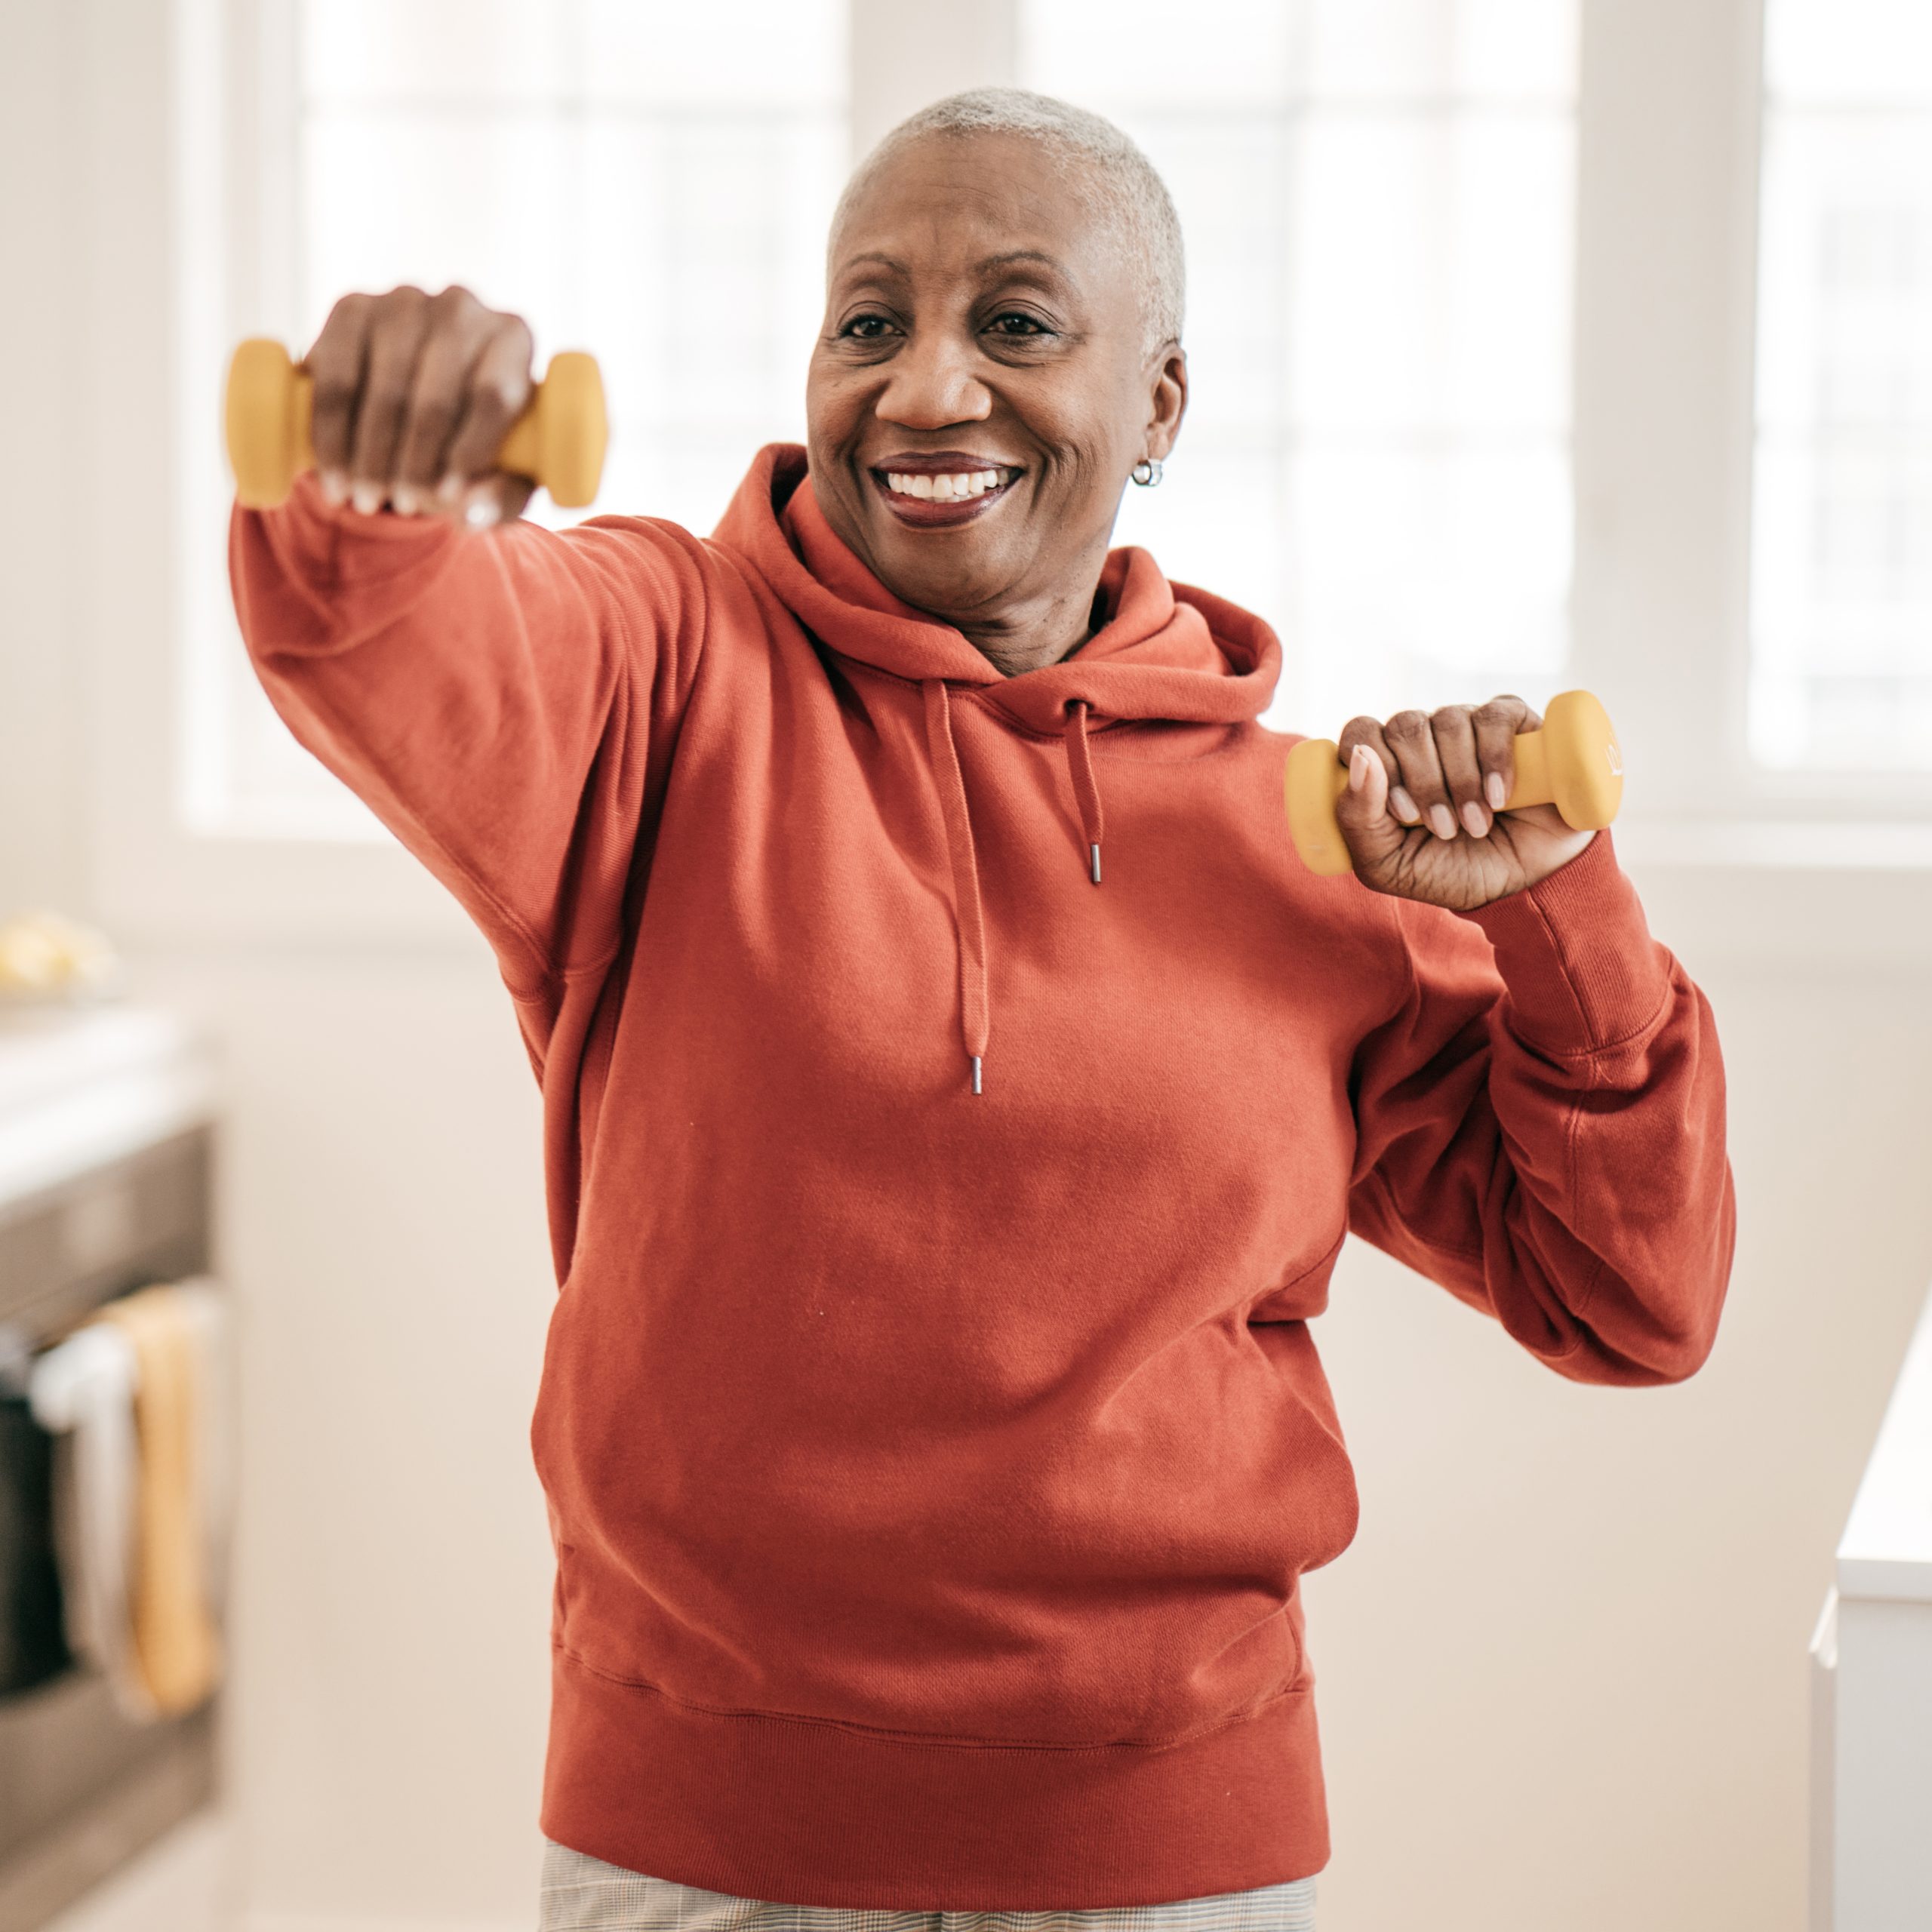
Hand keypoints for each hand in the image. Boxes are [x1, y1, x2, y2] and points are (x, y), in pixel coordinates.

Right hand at [304, 284, 535, 525]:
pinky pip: (335, 376)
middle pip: (436, 397)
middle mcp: (462, 307)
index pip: (493, 394)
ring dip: (370, 457)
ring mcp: (404, 301)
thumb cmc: (476, 440)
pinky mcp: (351, 307)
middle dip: (415, 464)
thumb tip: (470, 515)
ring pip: (383, 390)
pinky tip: (331, 474)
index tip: (449, 498)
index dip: (470, 451)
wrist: (417, 400)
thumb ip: (500, 499)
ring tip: (365, 500)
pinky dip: (331, 434)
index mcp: (513, 337)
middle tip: (404, 506)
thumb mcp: (502, 475)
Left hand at [1333, 697, 1594, 910]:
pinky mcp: (1514, 723)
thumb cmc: (1450, 874)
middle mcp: (1423, 740)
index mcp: (1385, 766)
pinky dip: (1495, 759)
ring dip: (1462, 781)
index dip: (1377, 768)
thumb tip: (1359, 755)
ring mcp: (1467, 726)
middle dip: (1424, 783)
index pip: (1361, 732)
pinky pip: (1494, 717)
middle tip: (1444, 828)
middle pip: (1404, 726)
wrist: (1522, 885)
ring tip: (1477, 824)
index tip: (1404, 814)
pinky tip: (1501, 796)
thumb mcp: (1387, 865)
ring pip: (1449, 721)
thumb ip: (1356, 818)